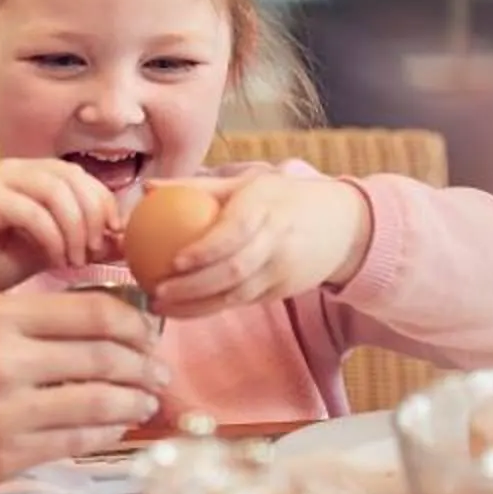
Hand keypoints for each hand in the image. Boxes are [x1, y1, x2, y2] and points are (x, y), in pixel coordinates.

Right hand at [0, 157, 120, 322]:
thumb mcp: (56, 250)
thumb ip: (87, 240)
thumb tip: (128, 240)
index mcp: (33, 174)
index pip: (82, 177)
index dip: (105, 205)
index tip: (113, 240)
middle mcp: (14, 169)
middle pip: (72, 178)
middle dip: (93, 216)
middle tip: (95, 252)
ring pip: (53, 189)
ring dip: (74, 227)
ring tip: (75, 259)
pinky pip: (28, 209)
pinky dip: (50, 235)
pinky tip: (55, 259)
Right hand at [0, 289, 168, 493]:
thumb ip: (38, 320)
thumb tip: (114, 322)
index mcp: (0, 315)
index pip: (95, 313)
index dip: (135, 325)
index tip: (150, 335)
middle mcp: (6, 360)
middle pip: (104, 357)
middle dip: (144, 367)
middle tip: (159, 373)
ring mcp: (8, 411)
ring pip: (98, 403)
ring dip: (133, 402)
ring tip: (146, 401)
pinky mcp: (7, 455)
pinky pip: (77, 441)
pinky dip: (106, 432)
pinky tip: (116, 426)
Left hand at [148, 175, 371, 320]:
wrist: (343, 228)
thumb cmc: (283, 198)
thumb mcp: (248, 183)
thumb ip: (199, 186)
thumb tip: (149, 188)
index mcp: (267, 208)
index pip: (234, 233)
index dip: (205, 250)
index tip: (173, 260)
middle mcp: (277, 241)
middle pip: (233, 271)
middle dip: (192, 288)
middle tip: (156, 292)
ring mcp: (282, 271)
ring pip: (236, 296)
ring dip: (196, 306)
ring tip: (160, 307)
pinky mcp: (281, 291)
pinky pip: (242, 302)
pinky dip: (211, 308)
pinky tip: (183, 309)